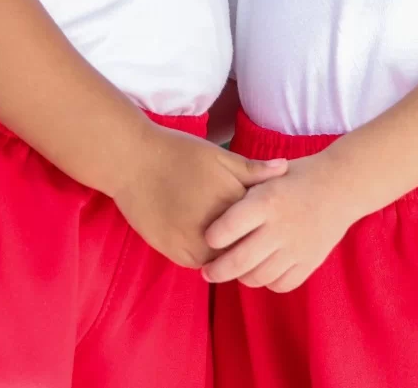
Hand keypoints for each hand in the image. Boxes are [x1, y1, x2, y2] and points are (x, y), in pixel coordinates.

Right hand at [112, 128, 286, 268]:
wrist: (132, 163)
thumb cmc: (178, 154)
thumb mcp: (218, 155)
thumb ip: (252, 170)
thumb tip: (285, 169)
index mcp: (232, 204)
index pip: (261, 224)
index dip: (264, 222)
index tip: (266, 218)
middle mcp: (216, 230)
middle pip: (245, 246)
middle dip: (250, 241)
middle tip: (251, 232)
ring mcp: (194, 246)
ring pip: (224, 260)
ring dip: (229, 252)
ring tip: (230, 237)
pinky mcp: (175, 253)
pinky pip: (202, 263)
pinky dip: (208, 256)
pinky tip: (207, 239)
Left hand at [201, 153, 359, 291]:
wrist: (342, 186)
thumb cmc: (297, 178)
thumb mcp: (269, 175)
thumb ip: (243, 190)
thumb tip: (211, 206)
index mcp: (267, 200)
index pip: (229, 227)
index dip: (213, 236)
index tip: (208, 238)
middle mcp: (280, 227)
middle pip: (240, 261)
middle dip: (217, 271)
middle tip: (207, 272)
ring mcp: (297, 248)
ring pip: (258, 277)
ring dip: (242, 277)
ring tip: (235, 270)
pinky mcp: (310, 262)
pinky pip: (281, 284)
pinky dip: (268, 282)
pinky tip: (263, 270)